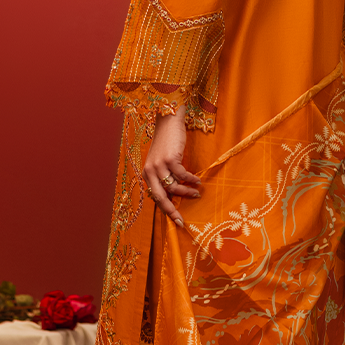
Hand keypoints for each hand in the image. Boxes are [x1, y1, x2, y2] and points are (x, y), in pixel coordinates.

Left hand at [143, 103, 201, 226]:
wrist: (168, 122)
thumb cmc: (166, 143)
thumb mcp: (161, 161)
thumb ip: (164, 177)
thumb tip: (175, 195)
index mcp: (146, 174)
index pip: (155, 197)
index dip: (166, 210)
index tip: (176, 220)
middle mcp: (150, 171)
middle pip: (161, 197)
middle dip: (172, 211)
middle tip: (181, 221)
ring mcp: (159, 165)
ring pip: (174, 186)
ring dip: (187, 192)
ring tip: (197, 193)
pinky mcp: (169, 158)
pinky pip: (182, 175)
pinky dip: (191, 179)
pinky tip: (197, 180)